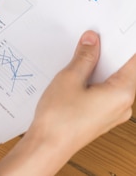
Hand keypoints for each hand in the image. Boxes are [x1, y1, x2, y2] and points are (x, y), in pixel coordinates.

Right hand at [0, 31, 135, 174]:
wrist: (47, 146)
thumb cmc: (59, 118)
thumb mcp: (69, 78)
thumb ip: (84, 57)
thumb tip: (93, 40)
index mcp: (123, 93)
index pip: (131, 60)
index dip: (120, 42)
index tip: (110, 29)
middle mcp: (123, 105)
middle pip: (121, 70)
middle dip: (105, 53)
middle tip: (89, 38)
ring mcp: (113, 112)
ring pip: (110, 81)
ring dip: (96, 67)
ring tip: (77, 56)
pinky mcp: (101, 117)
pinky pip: (103, 92)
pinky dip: (92, 80)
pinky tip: (75, 75)